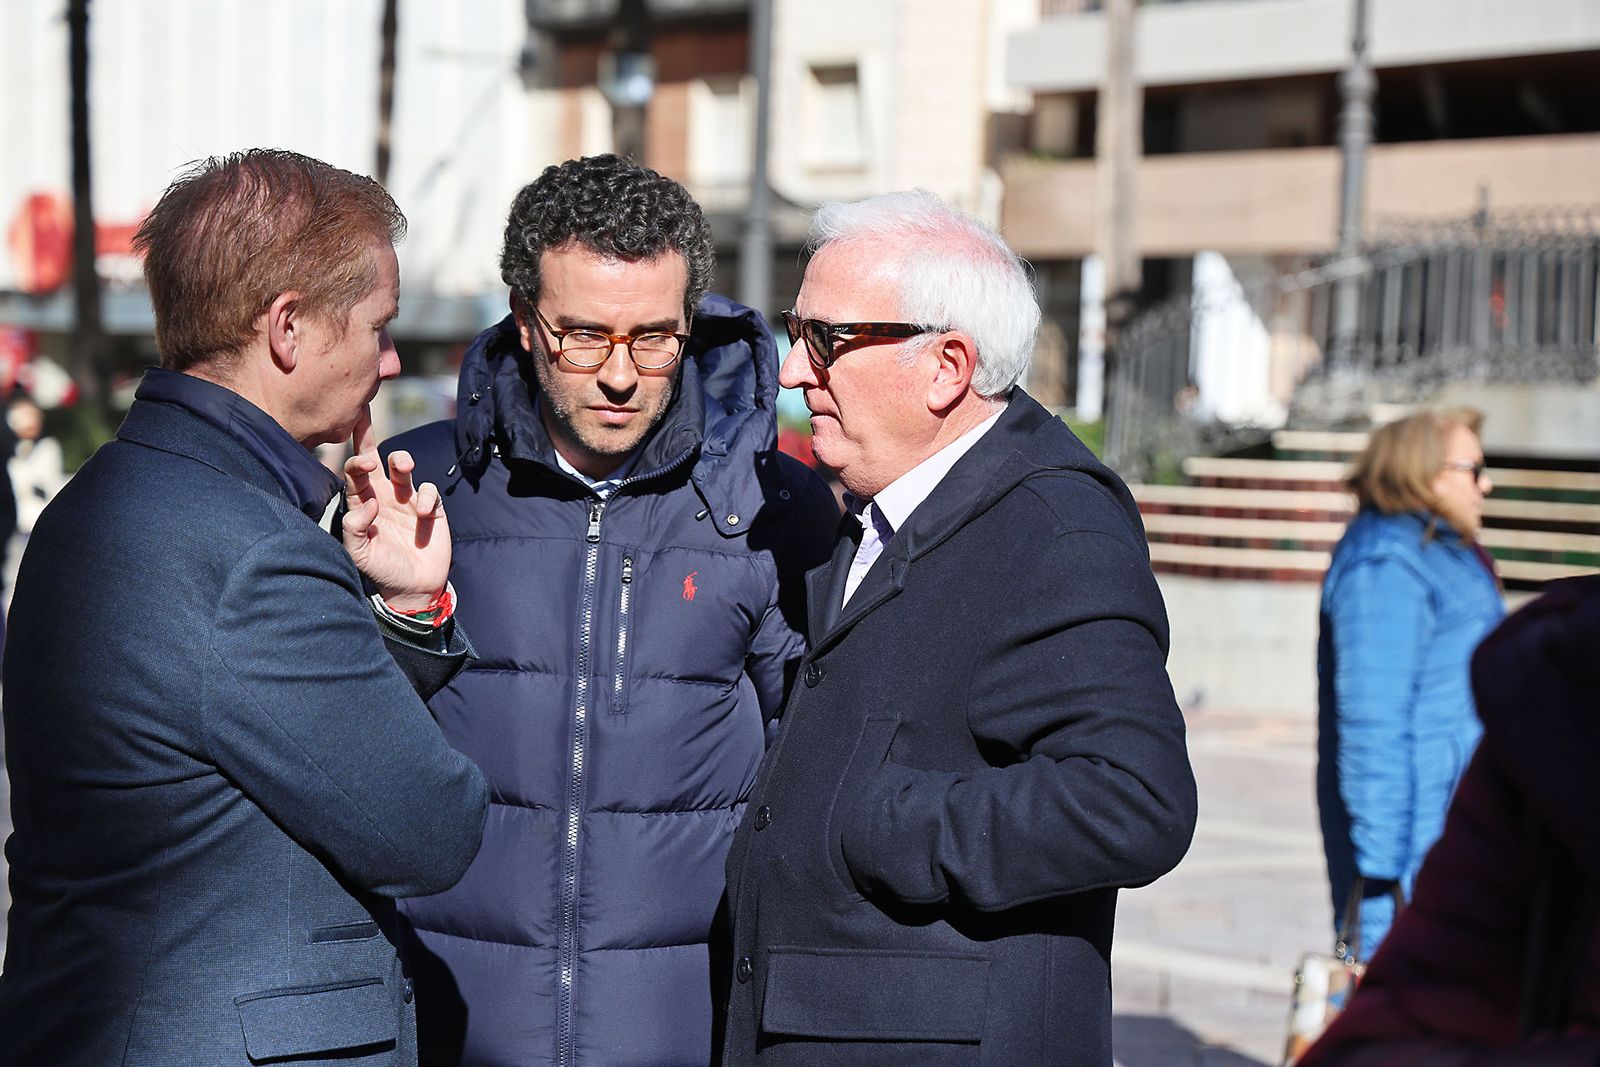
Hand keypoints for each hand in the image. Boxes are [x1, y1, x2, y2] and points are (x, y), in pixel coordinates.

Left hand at [340, 406, 449, 609]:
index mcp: (362, 503)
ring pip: (403, 466)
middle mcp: (382, 495)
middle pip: (373, 457)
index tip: (364, 465)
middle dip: (366, 433)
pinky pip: (429, 490)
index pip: (353, 474)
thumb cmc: (382, 570)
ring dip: (403, 460)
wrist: (414, 588)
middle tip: (364, 414)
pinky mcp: (431, 508)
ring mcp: (407, 500)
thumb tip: (367, 504)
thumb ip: (354, 528)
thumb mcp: (359, 554)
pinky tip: (424, 514)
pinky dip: (428, 497)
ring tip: (405, 466)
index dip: (356, 463)